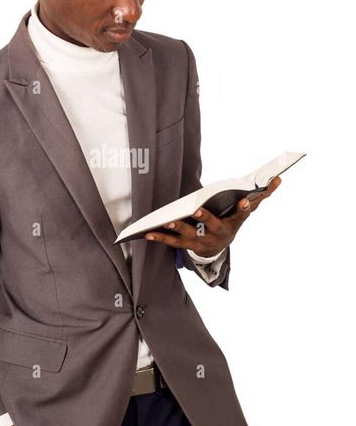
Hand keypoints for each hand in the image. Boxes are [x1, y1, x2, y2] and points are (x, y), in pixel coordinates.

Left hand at [144, 176, 281, 256]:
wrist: (220, 247)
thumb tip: (278, 178)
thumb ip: (260, 195)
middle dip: (205, 217)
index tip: (246, 198)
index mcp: (235, 221)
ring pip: (190, 235)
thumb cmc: (231, 220)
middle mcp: (220, 233)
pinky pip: (173, 243)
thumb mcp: (245, 209)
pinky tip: (148, 233)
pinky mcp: (189, 247)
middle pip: (213, 225)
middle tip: (197, 209)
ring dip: (177, 228)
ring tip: (167, 221)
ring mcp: (204, 241)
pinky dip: (160, 238)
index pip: (243, 213)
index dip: (245, 207)